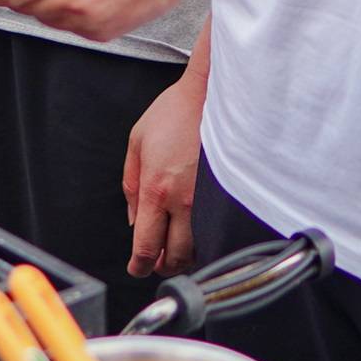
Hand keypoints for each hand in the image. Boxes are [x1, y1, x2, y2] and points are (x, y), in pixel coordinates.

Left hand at [124, 67, 204, 277]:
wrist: (214, 92)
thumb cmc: (176, 110)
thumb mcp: (137, 140)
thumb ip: (131, 186)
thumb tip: (135, 221)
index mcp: (157, 190)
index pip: (146, 248)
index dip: (139, 267)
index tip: (136, 268)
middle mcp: (185, 202)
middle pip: (174, 258)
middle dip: (161, 266)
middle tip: (155, 259)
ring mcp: (210, 200)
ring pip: (199, 251)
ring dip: (185, 256)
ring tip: (176, 248)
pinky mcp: (229, 194)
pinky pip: (217, 232)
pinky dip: (206, 240)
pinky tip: (198, 232)